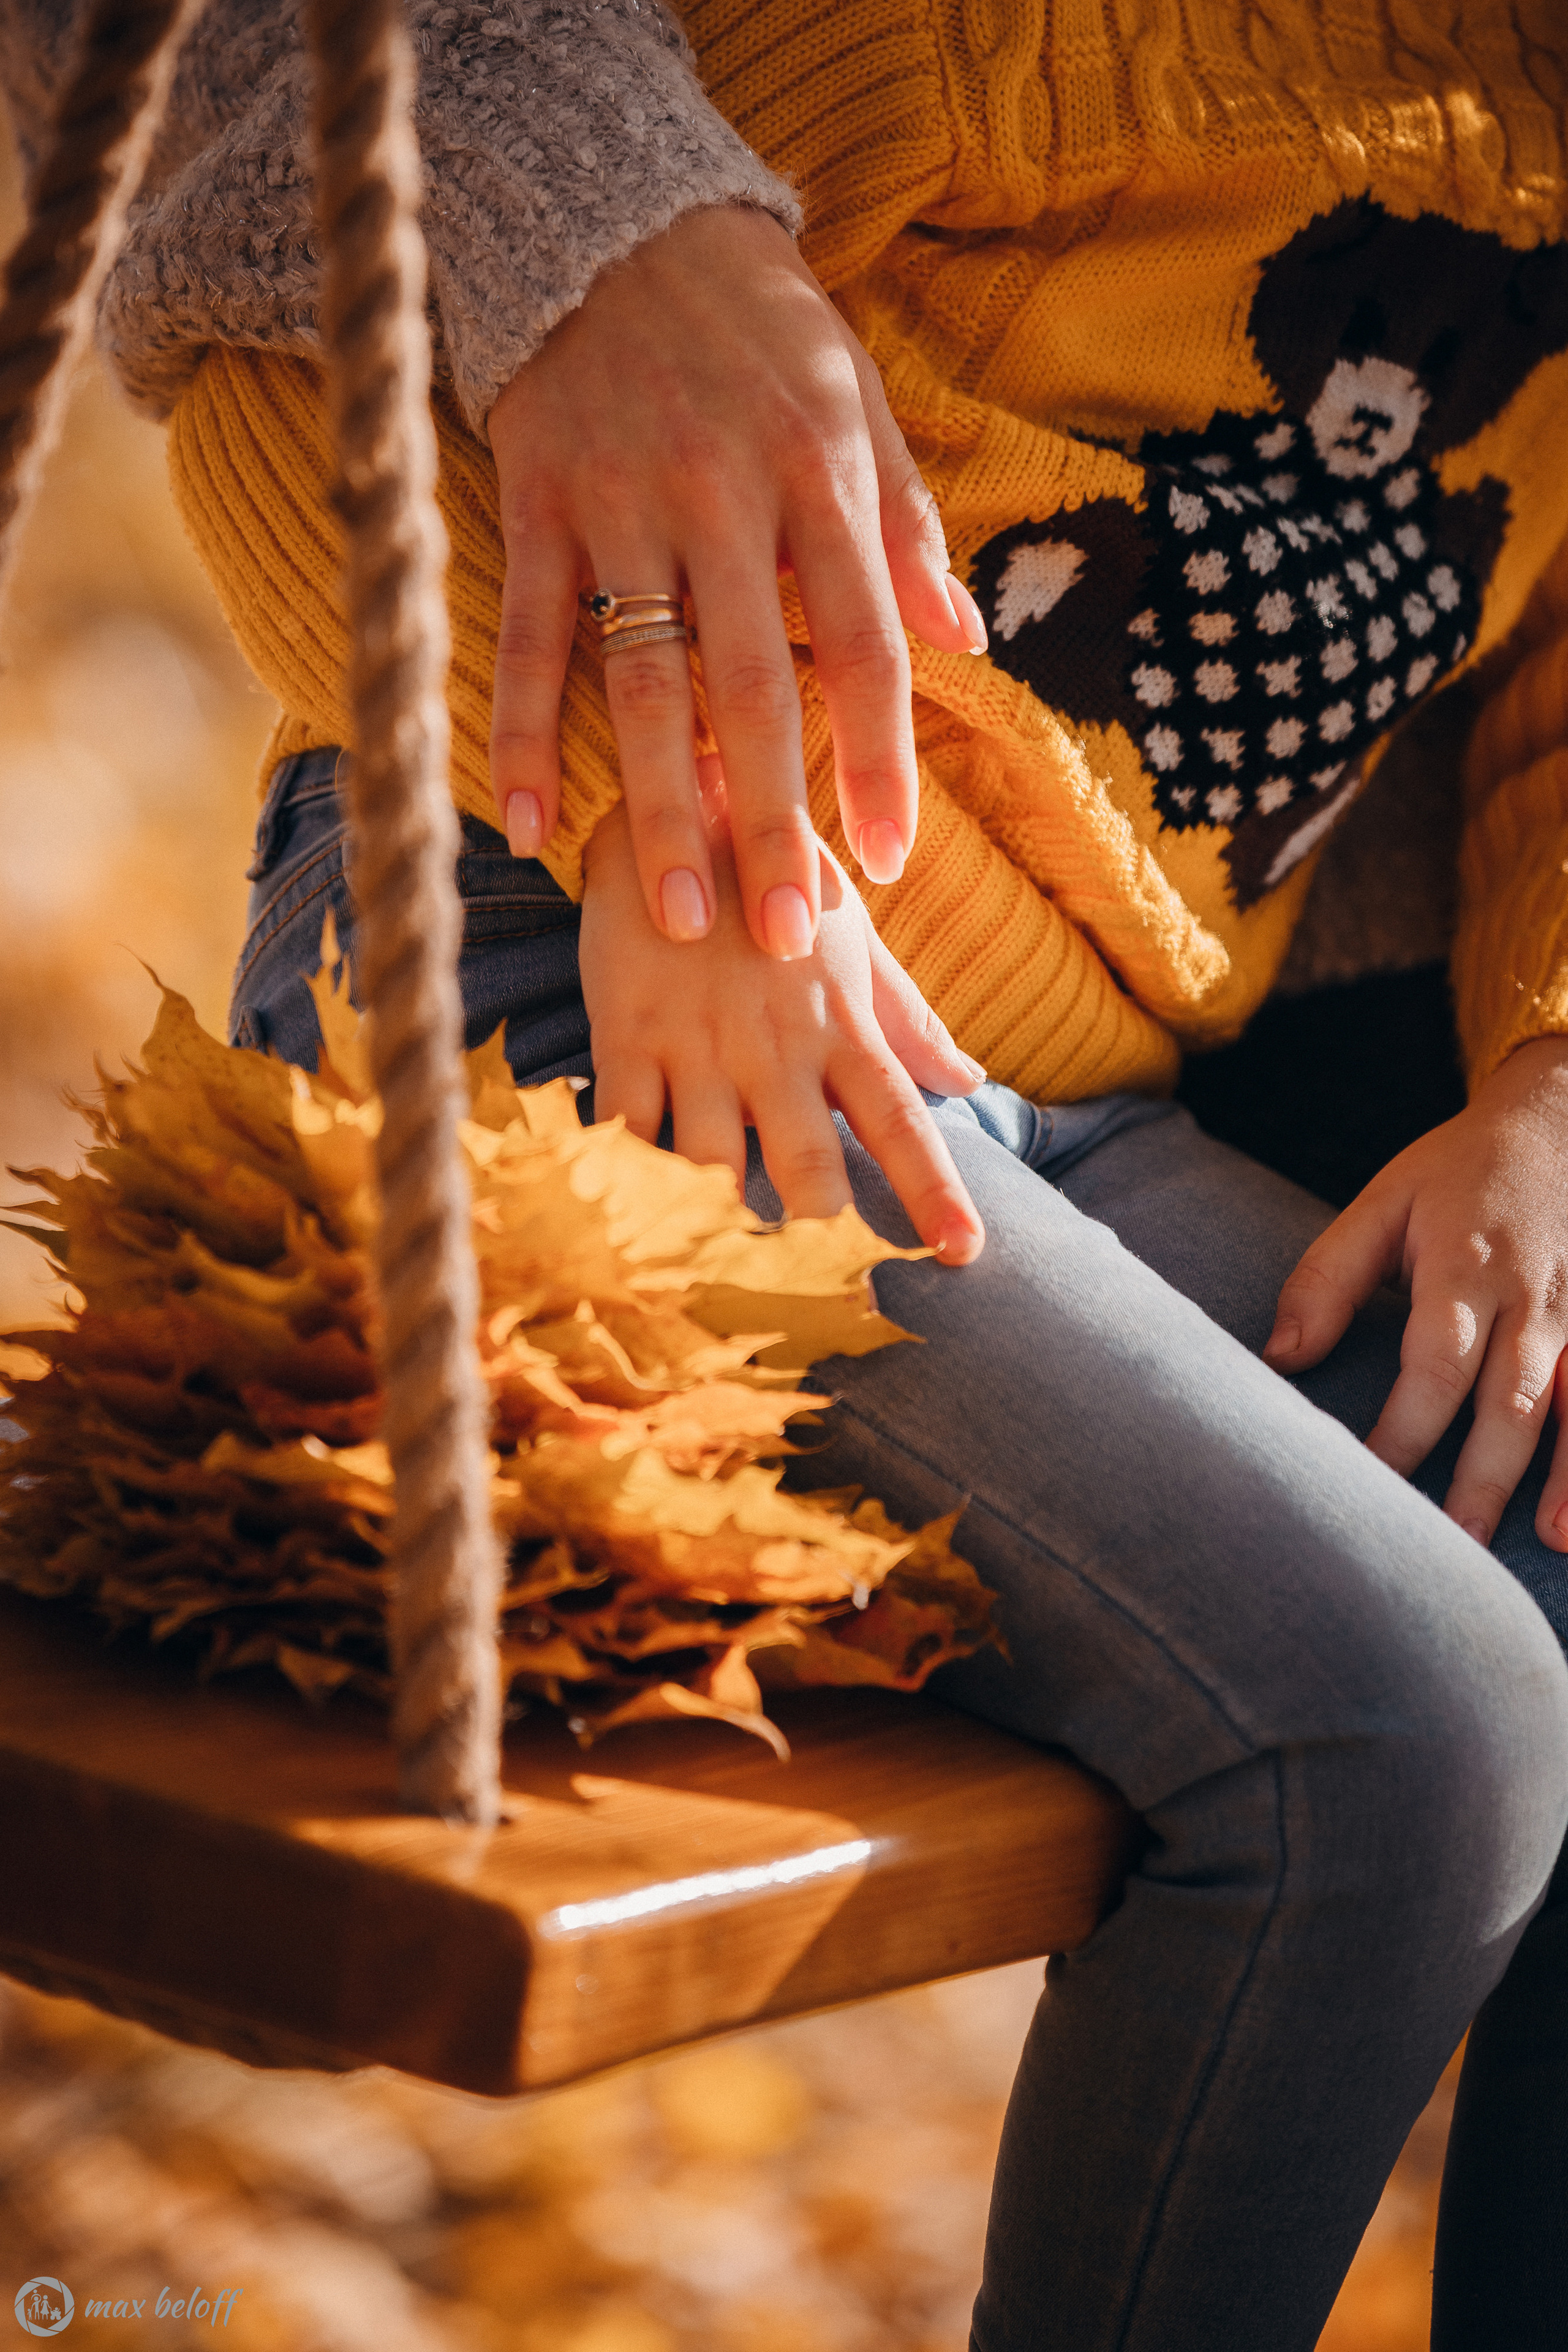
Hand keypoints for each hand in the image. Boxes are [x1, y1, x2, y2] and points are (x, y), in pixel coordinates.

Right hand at [487, 203, 986, 959]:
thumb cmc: (759, 327)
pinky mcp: (537, 505)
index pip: (864, 645)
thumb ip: (906, 527)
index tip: (891, 861)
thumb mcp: (858, 402)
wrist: (616, 219)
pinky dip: (520, 734)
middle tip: (782, 936)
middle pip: (756, 689)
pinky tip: (523, 827)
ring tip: (679, 917)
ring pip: (644, 684)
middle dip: (773, 821)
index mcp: (819, 476)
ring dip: (660, 809)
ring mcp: (623, 506)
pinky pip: (528, 640)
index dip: (880, 760)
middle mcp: (725, 500)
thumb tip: (967, 642)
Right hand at [578, 775, 986, 1261]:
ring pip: (715, 1170)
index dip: (935, 1193)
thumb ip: (905, 1015)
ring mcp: (698, 1047)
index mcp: (841, 1025)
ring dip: (721, 1226)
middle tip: (823, 1286)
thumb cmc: (772, 877)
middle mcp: (777, 1047)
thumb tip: (969, 1080)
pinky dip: (633, 1180)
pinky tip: (636, 1215)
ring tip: (723, 1272)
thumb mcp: (846, 934)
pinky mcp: (625, 1037)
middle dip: (820, 1236)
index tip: (967, 1255)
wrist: (670, 802)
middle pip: (810, 1169)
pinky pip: (629, 1133)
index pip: (904, 1123)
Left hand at [1264, 1037, 1567, 1550]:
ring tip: (1551, 1541)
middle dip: (1484, 1478)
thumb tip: (1277, 1359)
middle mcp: (1533, 1300)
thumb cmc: (1457, 1172)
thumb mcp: (1381, 1205)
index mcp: (1467, 1269)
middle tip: (1455, 1548)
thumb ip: (1327, 1280)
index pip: (1436, 1364)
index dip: (1405, 1428)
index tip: (1367, 1479)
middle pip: (1511, 1401)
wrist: (1560, 1118)